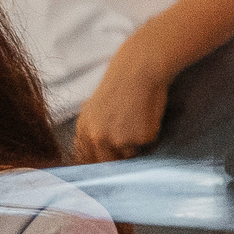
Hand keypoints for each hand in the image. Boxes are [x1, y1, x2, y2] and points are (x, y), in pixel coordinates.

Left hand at [72, 37, 173, 162]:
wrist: (139, 70)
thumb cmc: (120, 87)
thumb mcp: (94, 109)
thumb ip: (92, 131)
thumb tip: (92, 155)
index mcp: (83, 130)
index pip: (88, 159)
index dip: (100, 160)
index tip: (111, 156)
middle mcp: (97, 137)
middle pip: (108, 163)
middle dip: (119, 156)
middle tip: (128, 137)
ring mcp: (118, 139)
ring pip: (130, 154)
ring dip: (135, 143)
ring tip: (137, 117)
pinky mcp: (140, 137)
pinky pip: (147, 143)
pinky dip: (150, 132)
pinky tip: (146, 113)